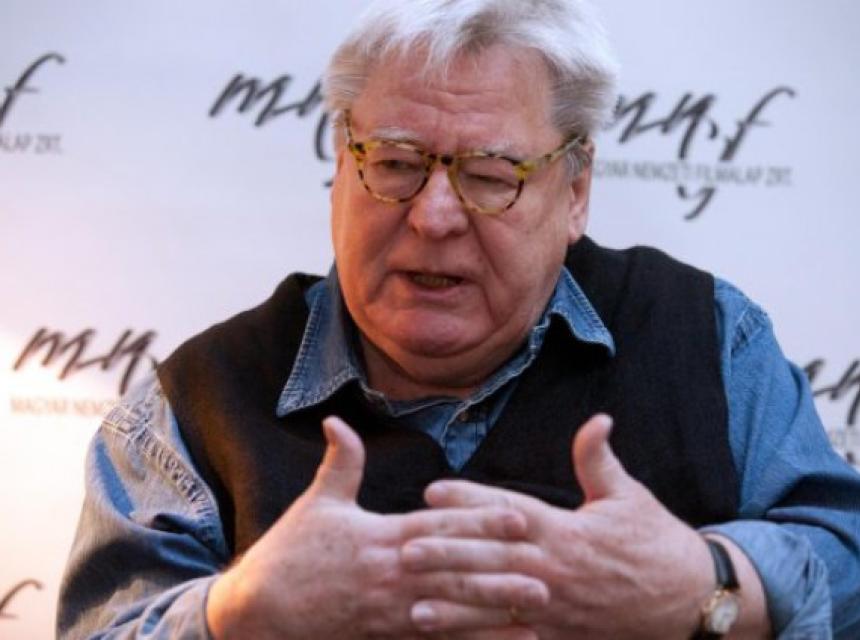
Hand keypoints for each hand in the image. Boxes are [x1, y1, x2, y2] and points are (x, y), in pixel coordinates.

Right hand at [206, 416, 548, 639]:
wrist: (259, 608)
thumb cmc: (291, 551)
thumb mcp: (316, 503)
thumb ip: (340, 462)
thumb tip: (336, 418)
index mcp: (378, 537)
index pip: (437, 526)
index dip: (479, 520)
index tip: (517, 515)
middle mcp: (389, 574)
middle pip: (454, 571)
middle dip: (500, 570)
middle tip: (545, 570)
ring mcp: (388, 610)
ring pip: (451, 611)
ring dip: (495, 611)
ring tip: (537, 609)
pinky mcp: (384, 635)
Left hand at [403, 414, 715, 638]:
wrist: (692, 601)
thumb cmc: (657, 543)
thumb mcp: (629, 496)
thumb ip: (599, 460)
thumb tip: (597, 418)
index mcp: (566, 530)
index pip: (509, 510)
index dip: (469, 500)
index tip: (433, 490)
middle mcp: (555, 569)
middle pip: (492, 558)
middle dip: (447, 553)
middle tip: (404, 547)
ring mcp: (556, 607)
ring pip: (496, 604)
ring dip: (454, 602)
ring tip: (414, 600)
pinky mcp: (560, 635)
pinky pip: (514, 638)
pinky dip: (480, 637)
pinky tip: (450, 637)